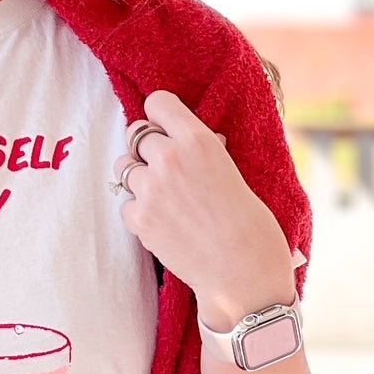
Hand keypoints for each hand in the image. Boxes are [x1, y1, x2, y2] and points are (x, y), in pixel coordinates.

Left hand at [113, 89, 294, 329]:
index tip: (165, 129)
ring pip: (123, 168)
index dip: (160, 117)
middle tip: (164, 168)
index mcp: (198, 139)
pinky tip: (162, 221)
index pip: (157, 103)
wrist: (242, 271)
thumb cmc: (249, 223)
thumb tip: (191, 139)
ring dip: (138, 178)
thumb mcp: (232, 171)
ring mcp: (150, 189)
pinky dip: (138, 211)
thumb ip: (205, 150)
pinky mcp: (139, 218)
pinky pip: (125, 204)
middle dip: (147, 148)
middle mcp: (170, 158)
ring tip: (162, 195)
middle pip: (134, 134)